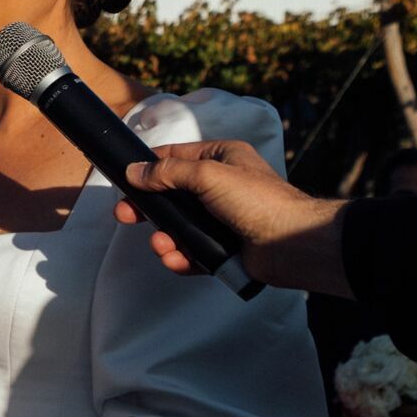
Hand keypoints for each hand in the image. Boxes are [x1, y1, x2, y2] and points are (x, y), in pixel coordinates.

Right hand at [113, 140, 352, 296]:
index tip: (125, 178)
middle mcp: (220, 187)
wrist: (292, 243)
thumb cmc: (257, 200)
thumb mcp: (209, 174)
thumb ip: (168, 172)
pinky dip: (181, 257)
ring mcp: (221, 220)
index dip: (149, 166)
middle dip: (148, 208)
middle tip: (124, 216)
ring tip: (162, 245)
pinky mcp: (223, 249)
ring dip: (164, 237)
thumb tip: (133, 171)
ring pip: (179, 227)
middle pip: (171, 196)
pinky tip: (175, 259)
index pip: (175, 156)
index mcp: (222, 159)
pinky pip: (193, 252)